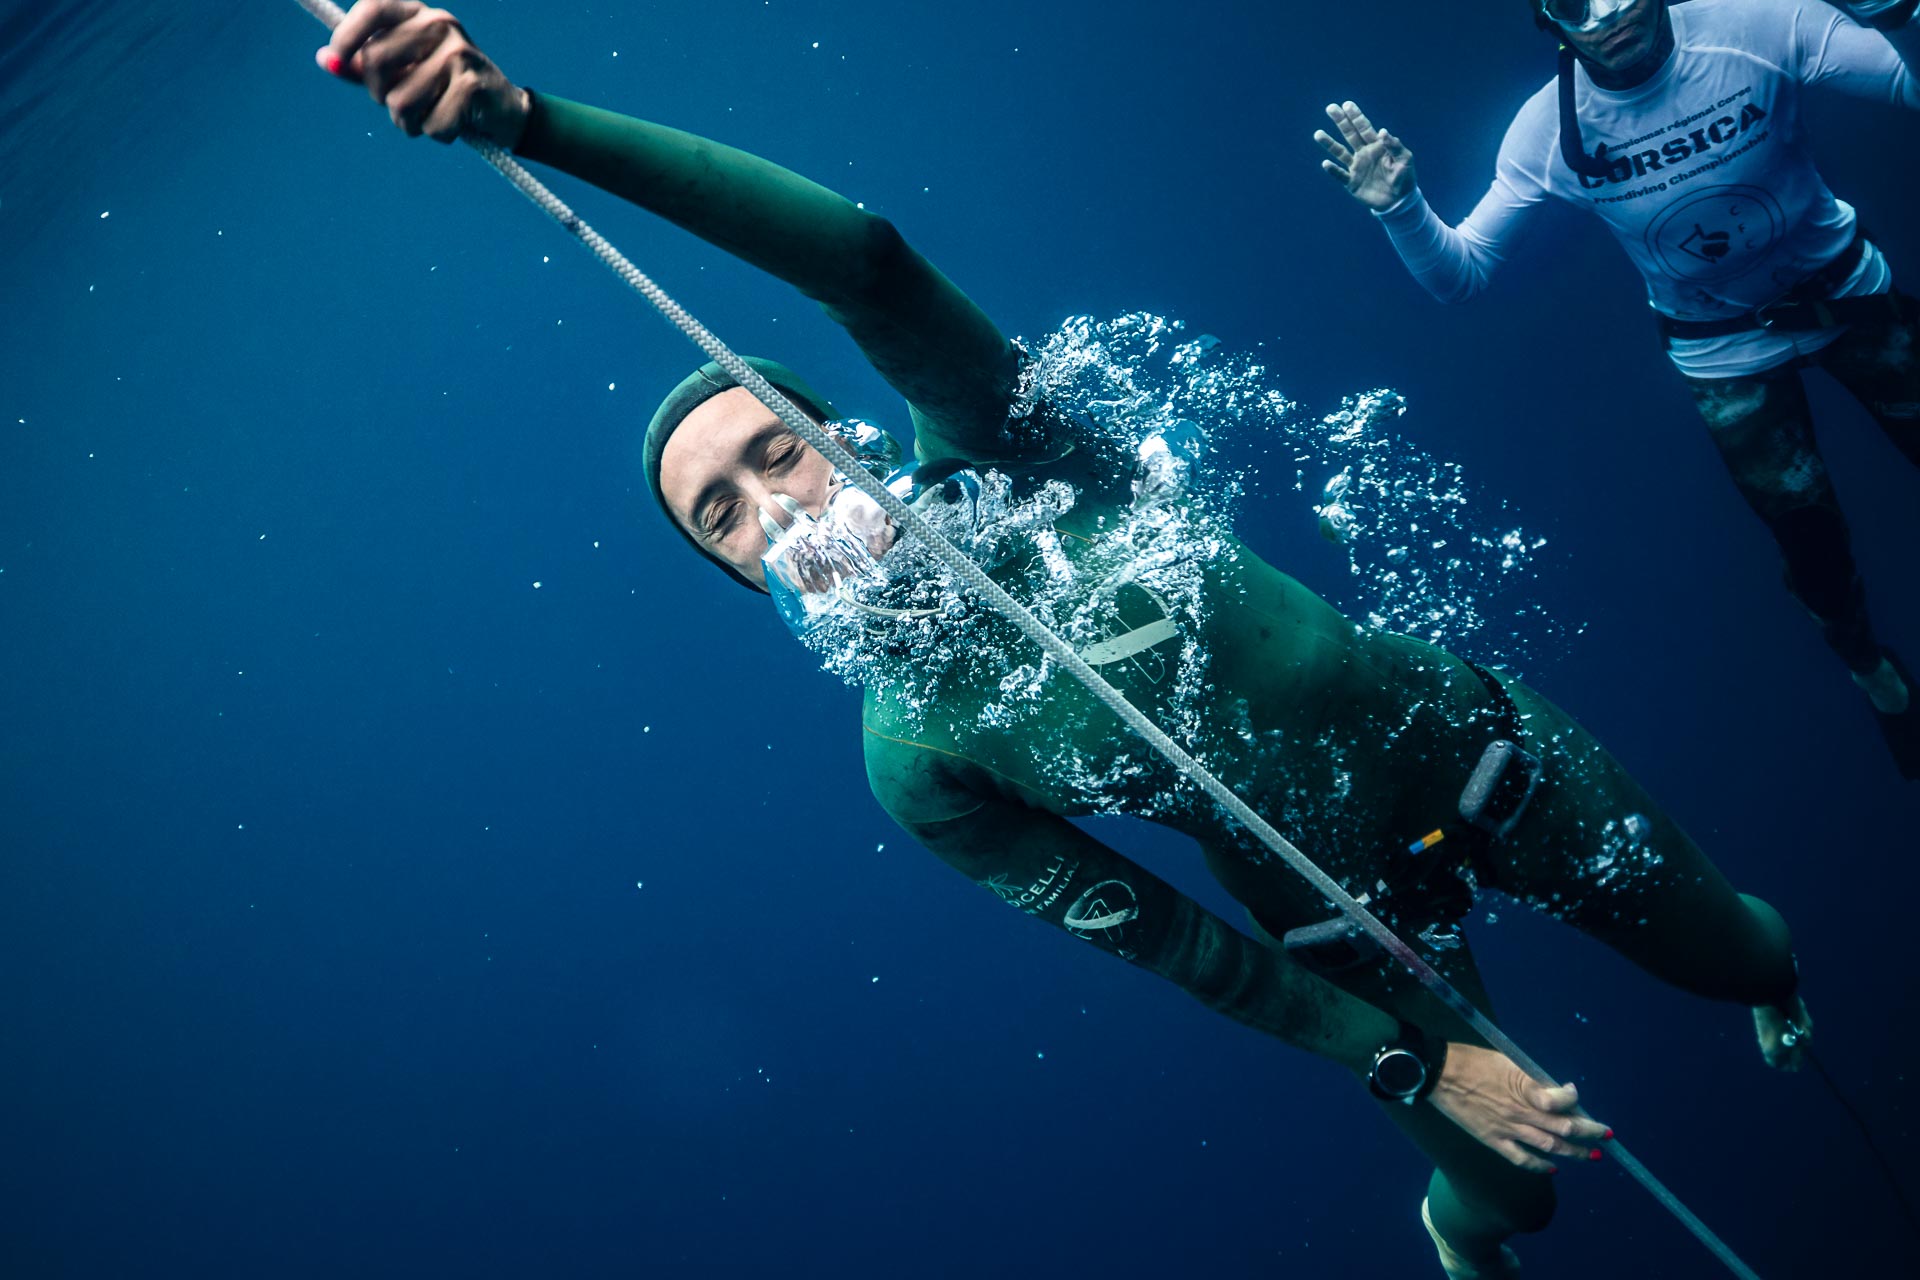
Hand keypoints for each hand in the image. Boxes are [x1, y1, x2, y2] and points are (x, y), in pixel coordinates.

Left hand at [317, 1, 529, 146]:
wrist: (504, 111)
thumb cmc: (444, 89)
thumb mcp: (404, 72)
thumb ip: (366, 67)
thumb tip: (327, 61)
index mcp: (419, 13)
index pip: (374, 7)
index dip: (348, 33)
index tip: (338, 60)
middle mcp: (439, 24)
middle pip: (376, 62)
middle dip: (381, 96)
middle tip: (402, 105)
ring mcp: (458, 53)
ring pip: (400, 101)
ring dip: (409, 122)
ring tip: (429, 117)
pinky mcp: (471, 85)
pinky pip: (431, 123)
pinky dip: (437, 134)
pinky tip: (454, 124)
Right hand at [1314, 101, 1415, 212]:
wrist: (1399, 201)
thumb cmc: (1404, 177)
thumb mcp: (1405, 159)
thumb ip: (1394, 145)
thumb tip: (1382, 131)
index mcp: (1376, 145)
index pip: (1364, 128)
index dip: (1356, 116)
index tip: (1347, 105)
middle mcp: (1363, 153)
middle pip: (1350, 135)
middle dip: (1341, 121)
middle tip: (1330, 108)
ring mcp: (1356, 167)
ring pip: (1340, 153)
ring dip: (1329, 144)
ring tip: (1318, 134)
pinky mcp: (1352, 182)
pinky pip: (1340, 175)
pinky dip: (1333, 170)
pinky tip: (1326, 163)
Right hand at [1427, 1043, 1610, 1172]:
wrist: (1439, 1073)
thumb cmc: (1473, 1060)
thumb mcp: (1507, 1061)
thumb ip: (1532, 1079)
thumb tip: (1554, 1090)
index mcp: (1524, 1087)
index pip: (1561, 1100)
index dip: (1574, 1098)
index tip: (1574, 1093)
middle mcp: (1521, 1111)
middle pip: (1564, 1127)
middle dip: (1589, 1132)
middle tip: (1606, 1136)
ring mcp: (1508, 1129)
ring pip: (1549, 1145)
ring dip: (1574, 1151)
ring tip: (1590, 1155)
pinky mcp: (1493, 1140)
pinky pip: (1521, 1158)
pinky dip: (1539, 1165)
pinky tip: (1553, 1168)